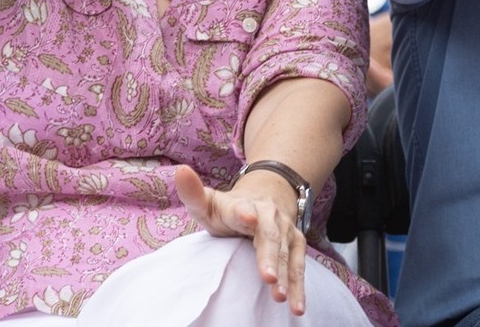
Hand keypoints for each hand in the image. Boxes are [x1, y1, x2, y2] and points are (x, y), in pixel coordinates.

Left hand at [174, 165, 309, 314]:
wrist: (267, 196)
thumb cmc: (230, 209)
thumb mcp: (209, 201)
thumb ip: (193, 192)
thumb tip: (180, 171)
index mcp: (243, 205)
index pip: (242, 209)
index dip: (244, 213)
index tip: (247, 216)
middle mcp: (269, 216)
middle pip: (269, 236)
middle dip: (270, 257)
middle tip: (268, 278)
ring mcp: (285, 230)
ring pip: (287, 254)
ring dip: (286, 276)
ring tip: (280, 296)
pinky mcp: (295, 244)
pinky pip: (298, 267)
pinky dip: (299, 287)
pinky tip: (297, 307)